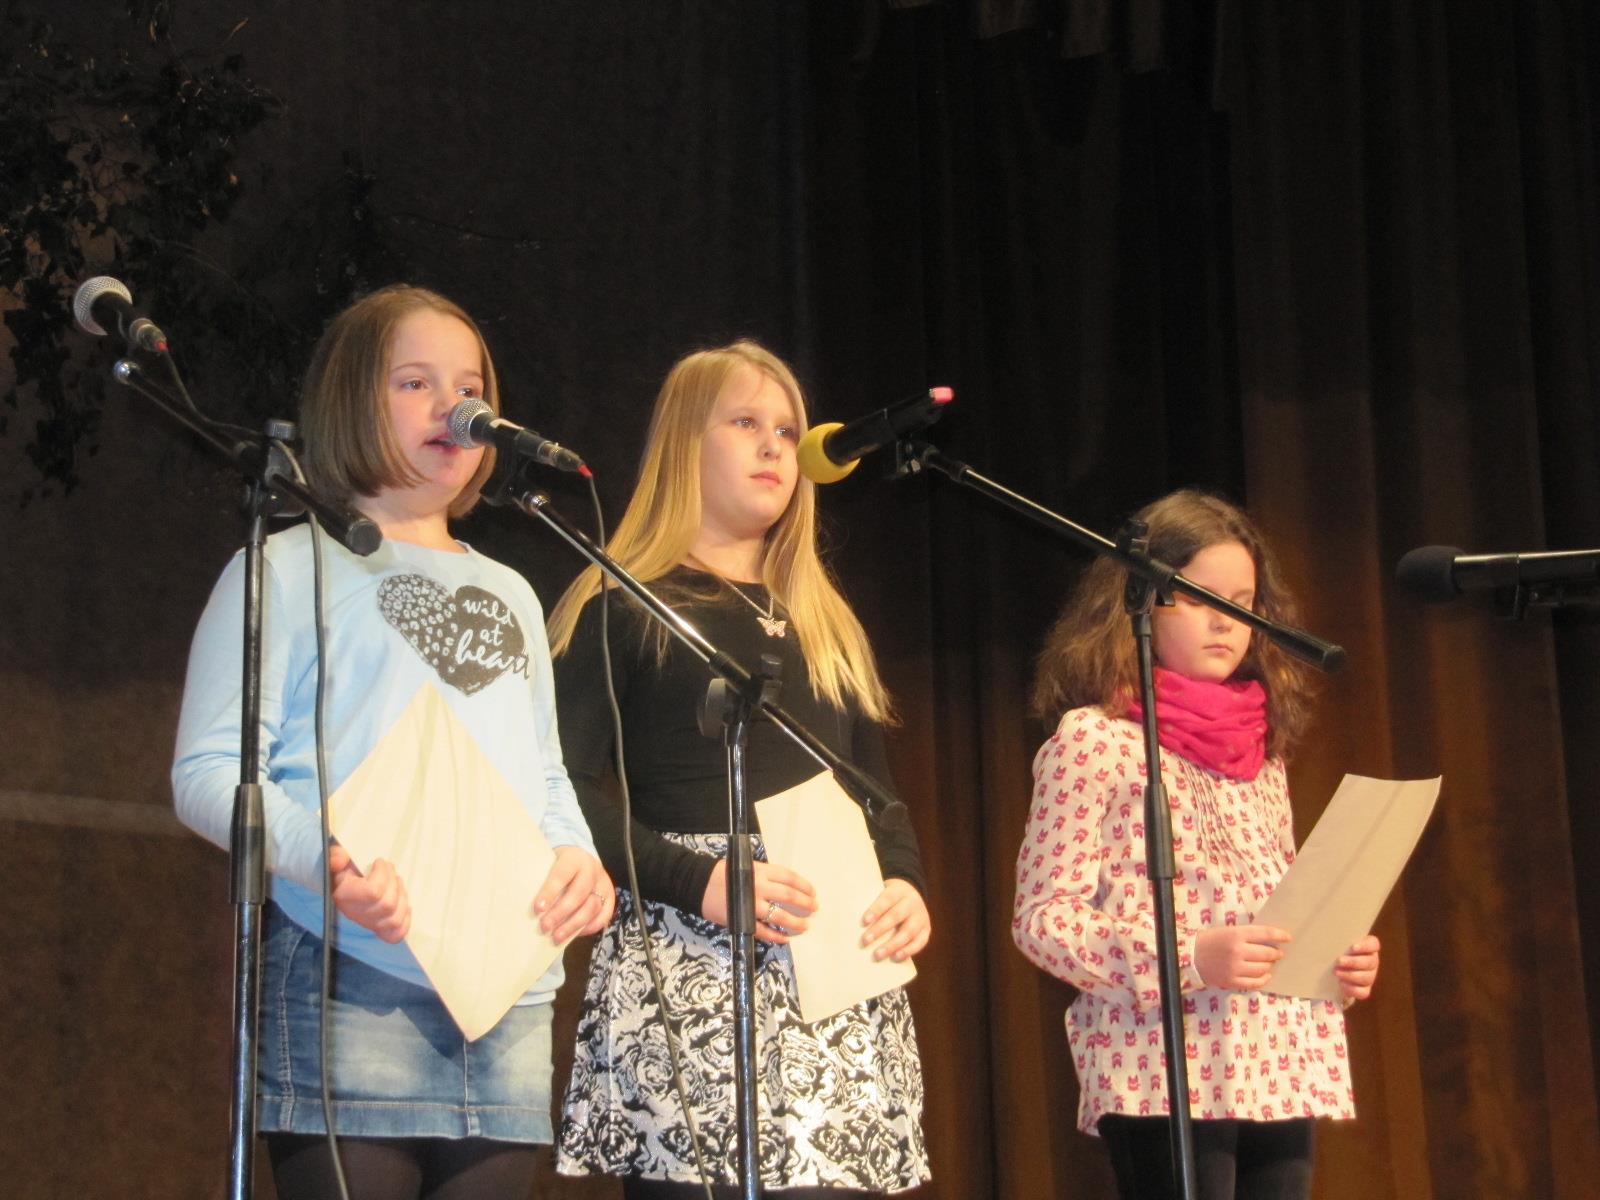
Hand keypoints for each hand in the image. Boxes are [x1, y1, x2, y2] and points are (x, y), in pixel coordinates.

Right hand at [328, 844, 410, 942]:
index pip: (373, 892)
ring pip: (394, 919)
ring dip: (402, 896)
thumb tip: (340, 859)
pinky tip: (404, 904)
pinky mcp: (377, 930)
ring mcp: (366, 924)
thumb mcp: (336, 858)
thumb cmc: (340, 870)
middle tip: (389, 868)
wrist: (338, 885)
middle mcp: (354, 914)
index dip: (382, 875)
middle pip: (387, 905)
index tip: (379, 862)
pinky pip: (396, 934)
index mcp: (344, 896)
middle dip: (393, 882)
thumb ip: (335, 855)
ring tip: (396, 881)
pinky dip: (405, 919)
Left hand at [534, 846, 615, 943]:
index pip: (561, 875)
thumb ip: (540, 880)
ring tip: (557, 937)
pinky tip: (575, 934)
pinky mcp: (610, 897)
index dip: (550, 892)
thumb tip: (529, 905)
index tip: (538, 909)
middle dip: (561, 913)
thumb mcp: (548, 864)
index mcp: (573, 858)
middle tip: (545, 927)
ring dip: (574, 924)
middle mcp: (591, 870)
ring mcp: (603, 884)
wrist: (580, 858)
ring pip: (592, 907)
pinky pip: (604, 916)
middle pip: (578, 893)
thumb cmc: (557, 865)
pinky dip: (589, 928)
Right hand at [702, 859, 816, 944]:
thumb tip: (786, 886)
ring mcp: (751, 905)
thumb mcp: (746, 867)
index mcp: (760, 871)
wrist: (699, 885)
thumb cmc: (723, 874)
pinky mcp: (742, 920)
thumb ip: (765, 875)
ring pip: (779, 916)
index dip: (804, 885)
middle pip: (789, 896)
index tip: (812, 892)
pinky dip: (776, 936)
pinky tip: (785, 938)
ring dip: (795, 922)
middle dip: (805, 903)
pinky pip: (763, 931)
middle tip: (814, 909)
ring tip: (805, 926)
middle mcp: (759, 887)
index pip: (789, 877)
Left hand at [860, 878, 930, 962]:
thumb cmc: (887, 899)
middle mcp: (912, 902)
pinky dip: (909, 950)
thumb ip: (867, 901)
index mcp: (899, 891)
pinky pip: (920, 942)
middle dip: (880, 929)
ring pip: (908, 931)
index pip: (887, 899)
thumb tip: (844, 917)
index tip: (864, 921)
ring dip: (893, 944)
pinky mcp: (926, 930)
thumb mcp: (880, 892)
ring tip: (878, 954)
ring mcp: (921, 916)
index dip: (876, 909)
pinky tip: (896, 957)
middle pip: (896, 916)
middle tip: (865, 941)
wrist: (912, 895)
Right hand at [1193, 923, 1290, 989]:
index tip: (1288, 938)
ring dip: (1269, 966)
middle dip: (1276, 954)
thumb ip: (1246, 935)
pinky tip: (1265, 976)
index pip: (1265, 934)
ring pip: (1262, 969)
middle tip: (1278, 954)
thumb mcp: (1226, 931)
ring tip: (1269, 964)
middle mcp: (1237, 951)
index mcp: (1236, 934)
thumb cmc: (1209, 941)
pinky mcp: (1232, 981)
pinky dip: (1263, 979)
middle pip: (1266, 953)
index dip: (1279, 935)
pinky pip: (1254, 983)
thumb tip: (1268, 941)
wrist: (1190, 957)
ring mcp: (1235, 968)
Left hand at [1334, 934, 1380, 1002]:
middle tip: (1339, 961)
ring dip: (1351, 975)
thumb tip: (1322, 934)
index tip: (1353, 947)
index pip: (1374, 944)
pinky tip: (1341, 984)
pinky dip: (1352, 989)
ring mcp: (1370, 976)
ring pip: (1367, 977)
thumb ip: (1335, 939)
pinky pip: (1363, 992)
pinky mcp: (1365, 989)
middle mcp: (1372, 961)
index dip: (1366, 946)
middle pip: (1371, 962)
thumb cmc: (1333, 951)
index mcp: (1368, 947)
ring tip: (1337, 973)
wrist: (1332, 970)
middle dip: (1354, 962)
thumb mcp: (1335, 944)